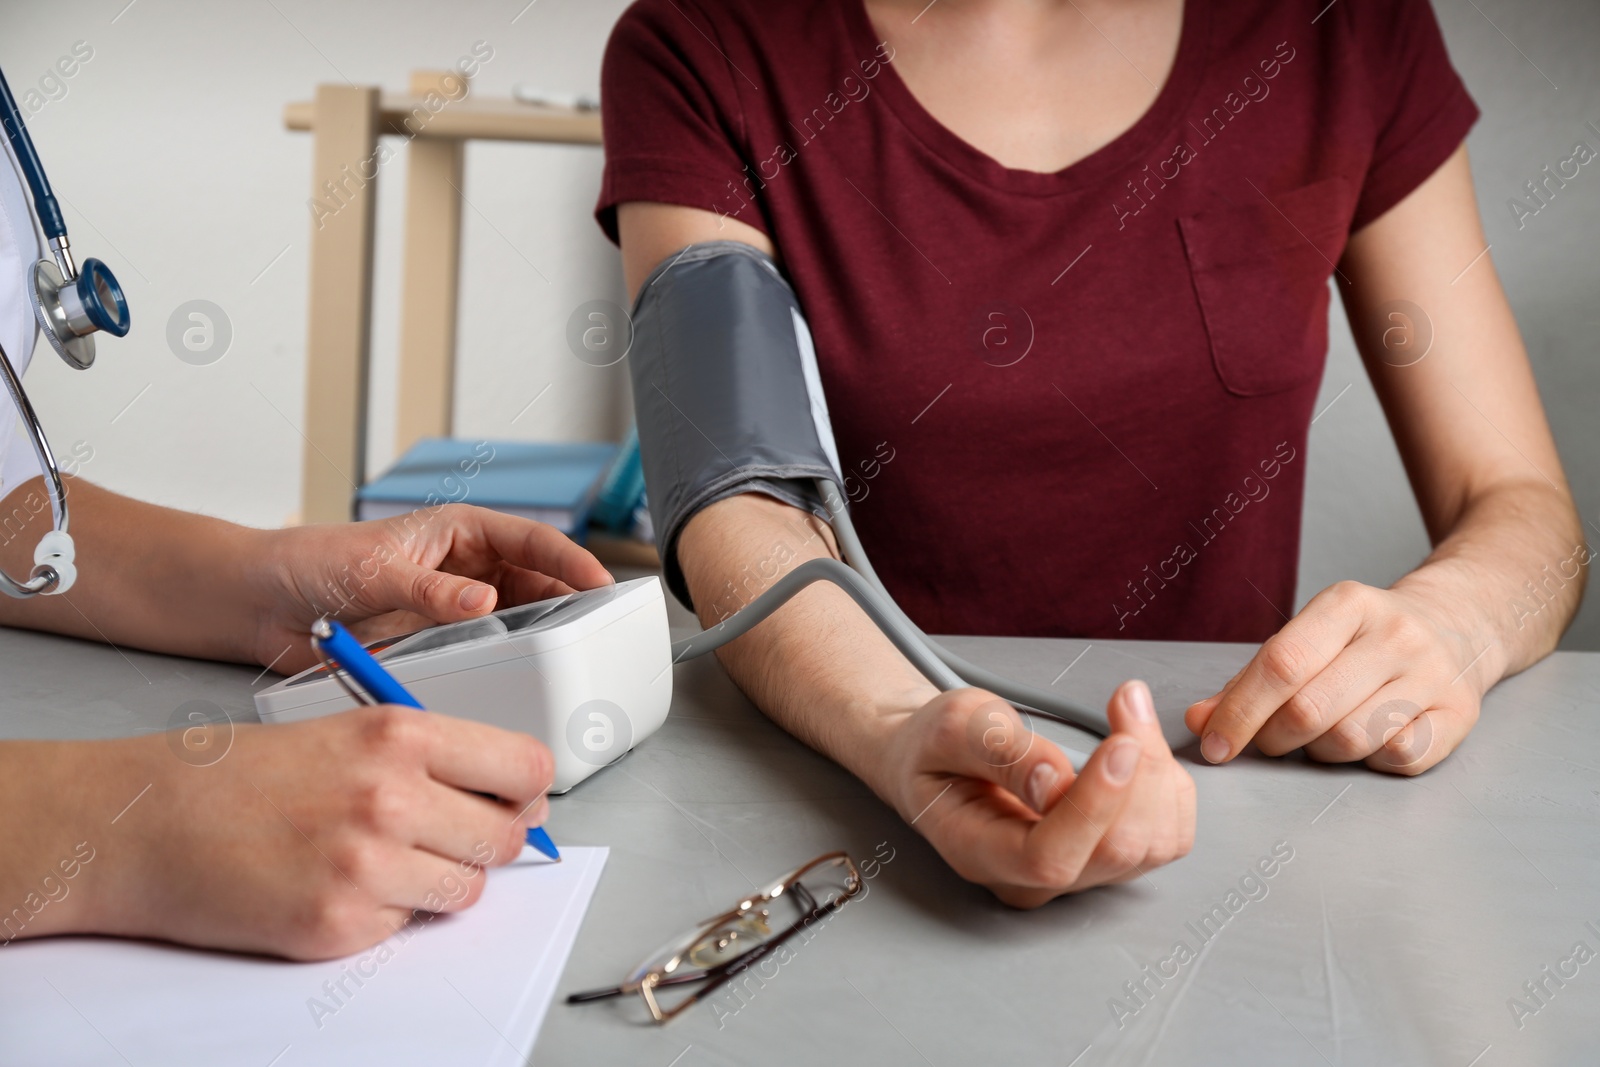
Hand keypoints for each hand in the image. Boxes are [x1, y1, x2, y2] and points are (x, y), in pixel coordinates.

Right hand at [56, 707, 552, 959]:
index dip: (528, 791)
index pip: (527, 768)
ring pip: (467, 890)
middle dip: (486, 842)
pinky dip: (383, 916)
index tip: (517, 801)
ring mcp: (367, 865)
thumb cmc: (240, 774)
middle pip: (508, 838)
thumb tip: (513, 798)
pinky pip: (406, 928)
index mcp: (402, 736)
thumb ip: (432, 759)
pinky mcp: (338, 925)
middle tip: (440, 837)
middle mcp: (393, 796)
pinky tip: (333, 886)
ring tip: (377, 860)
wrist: (145, 823)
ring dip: (437, 883)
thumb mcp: (349, 732)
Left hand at [250, 504, 613, 672]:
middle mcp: (465, 568)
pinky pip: (486, 653)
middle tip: (596, 629)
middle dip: (569, 602)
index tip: (600, 583)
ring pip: (518, 620)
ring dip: (541, 636)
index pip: (532, 541)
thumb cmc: (314, 562)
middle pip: (536, 583)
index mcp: (459, 531)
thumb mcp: (376, 570)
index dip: (571, 561)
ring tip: (567, 657)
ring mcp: (455, 608)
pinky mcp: (439, 643)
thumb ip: (430, 589)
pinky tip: (519, 679)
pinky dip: (506, 664)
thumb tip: (484, 600)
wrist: (263, 603)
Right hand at [874, 681, 1194, 906]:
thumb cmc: (937, 745)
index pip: (1050, 856)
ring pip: (1153, 844)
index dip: (1095, 805)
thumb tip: (1053, 781)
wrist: (940, 759)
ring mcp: (1076, 876)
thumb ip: (999, 751)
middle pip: (1115, 850)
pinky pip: (1169, 836)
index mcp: (980, 853)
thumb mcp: (951, 726)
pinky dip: (1170, 784)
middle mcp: (1033, 880)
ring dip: (1159, 771)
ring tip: (1129, 712)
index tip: (1120, 742)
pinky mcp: (1109, 859)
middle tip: (1127, 699)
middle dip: (1139, 770)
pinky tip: (1141, 745)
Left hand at [1184, 580, 1494, 774]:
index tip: (1215, 744)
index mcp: (1347, 604)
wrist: (1458, 623)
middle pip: (1310, 708)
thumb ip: (1250, 680)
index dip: (1239, 711)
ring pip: (1351, 739)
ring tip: (1318, 738)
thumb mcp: (1308, 638)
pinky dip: (1370, 762)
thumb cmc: (1361, 640)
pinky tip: (1366, 743)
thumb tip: (1199, 719)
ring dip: (1319, 752)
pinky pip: (1400, 758)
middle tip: (1269, 741)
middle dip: (1274, 738)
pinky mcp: (1460, 713)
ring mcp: (1434, 673)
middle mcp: (1395, 633)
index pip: (1280, 664)